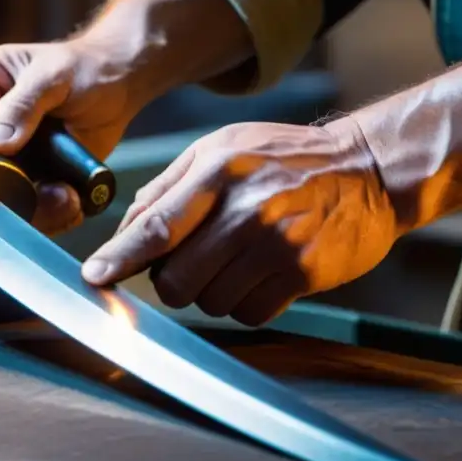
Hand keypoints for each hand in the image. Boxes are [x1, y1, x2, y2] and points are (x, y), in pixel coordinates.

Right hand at [0, 37, 142, 233]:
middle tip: (59, 192)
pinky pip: (18, 204)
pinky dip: (44, 211)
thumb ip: (23, 105)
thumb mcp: (55, 76)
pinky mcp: (15, 175)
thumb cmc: (84, 68)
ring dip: (33, 205)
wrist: (115, 87)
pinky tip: (70, 203)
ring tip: (69, 199)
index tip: (24, 174)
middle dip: (15, 189)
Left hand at [81, 118, 398, 324]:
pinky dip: (245, 301)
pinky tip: (262, 271)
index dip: (120, 257)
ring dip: (212, 290)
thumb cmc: (285, 156)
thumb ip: (170, 185)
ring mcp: (277, 245)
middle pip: (177, 281)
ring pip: (210, 303)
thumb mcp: (222, 147)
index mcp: (219, 171)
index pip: (157, 226)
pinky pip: (248, 313)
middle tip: (192, 260)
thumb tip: (127, 228)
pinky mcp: (303, 274)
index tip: (93, 277)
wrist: (368, 170)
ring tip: (238, 257)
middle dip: (173, 280)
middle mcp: (246, 210)